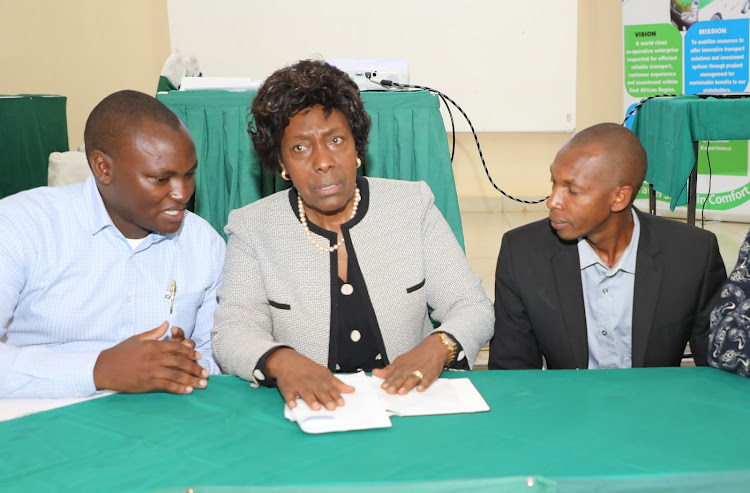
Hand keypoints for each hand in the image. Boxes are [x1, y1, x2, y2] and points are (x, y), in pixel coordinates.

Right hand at [93, 321, 208, 393]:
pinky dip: (179, 388)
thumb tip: (167, 324)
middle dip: (195, 367)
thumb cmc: (120, 353)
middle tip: (206, 373)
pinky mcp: (147, 383)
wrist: (103, 368)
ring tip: (203, 383)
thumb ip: (154, 333)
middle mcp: (154, 357)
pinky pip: (167, 385)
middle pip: (180, 361)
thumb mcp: (137, 339)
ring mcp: (151, 370)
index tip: (199, 356)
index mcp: (153, 345)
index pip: (177, 347)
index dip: (190, 351)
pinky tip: (188, 390)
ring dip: (192, 379)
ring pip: (177, 374)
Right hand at [266, 348, 353, 410]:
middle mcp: (311, 383)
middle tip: (332, 408)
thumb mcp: (325, 373)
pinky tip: (293, 405)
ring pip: (306, 393)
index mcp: (322, 380)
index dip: (336, 396)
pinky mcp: (288, 388)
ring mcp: (299, 385)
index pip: (331, 389)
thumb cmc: (309, 370)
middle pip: (320, 392)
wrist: (289, 361)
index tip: (342, 403)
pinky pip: (288, 394)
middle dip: (326, 399)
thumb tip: (352, 390)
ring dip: (310, 400)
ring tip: (316, 408)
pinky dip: (290, 400)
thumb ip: (338, 384)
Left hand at [372, 334, 449, 394]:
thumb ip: (388, 370)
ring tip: (402, 392)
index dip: (388, 381)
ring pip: (413, 378)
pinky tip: (420, 389)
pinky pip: (428, 379)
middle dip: (396, 384)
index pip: (394, 374)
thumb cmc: (416, 356)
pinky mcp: (431, 373)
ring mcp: (421, 371)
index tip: (383, 387)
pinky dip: (424, 384)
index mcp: (402, 365)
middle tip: (390, 391)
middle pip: (402, 377)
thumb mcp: (400, 361)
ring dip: (407, 385)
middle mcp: (410, 368)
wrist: (433, 347)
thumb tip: (375, 373)